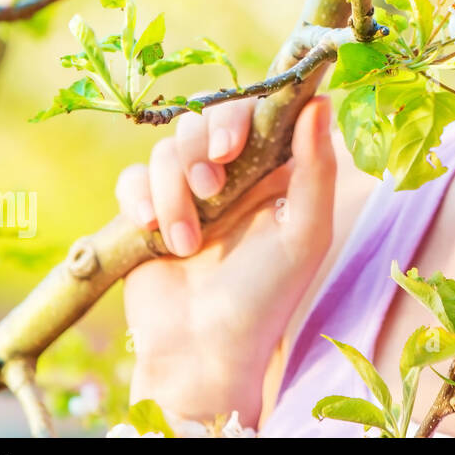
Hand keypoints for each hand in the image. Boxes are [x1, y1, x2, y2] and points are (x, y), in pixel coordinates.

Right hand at [116, 94, 337, 426]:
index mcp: (275, 171)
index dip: (241, 114)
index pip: (258, 111)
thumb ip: (317, 168)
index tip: (231, 146)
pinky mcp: (147, 210)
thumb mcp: (305, 233)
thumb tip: (321, 102)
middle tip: (210, 186)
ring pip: (169, 147)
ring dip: (173, 191)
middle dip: (203, 146)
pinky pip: (134, 176)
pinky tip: (151, 230)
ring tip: (188, 243)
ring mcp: (188, 190)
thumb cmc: (266, 297)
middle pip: (207, 117)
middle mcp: (233, 174)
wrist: (201, 352)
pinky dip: (139, 197)